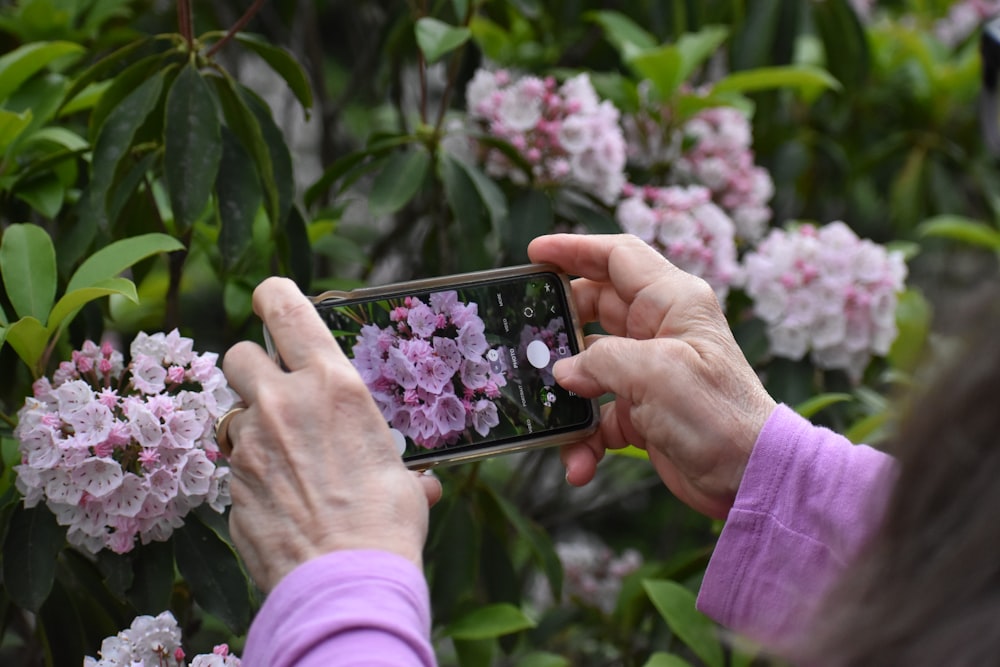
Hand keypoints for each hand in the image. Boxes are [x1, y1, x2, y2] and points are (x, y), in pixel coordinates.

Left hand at [221, 277, 441, 591]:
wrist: (346, 579)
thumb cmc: (386, 524)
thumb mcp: (402, 481)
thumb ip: (402, 471)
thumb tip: (423, 486)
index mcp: (332, 385)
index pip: (284, 308)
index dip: (272, 296)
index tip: (271, 299)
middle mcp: (283, 404)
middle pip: (238, 355)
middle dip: (253, 368)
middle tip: (276, 391)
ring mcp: (250, 445)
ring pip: (232, 414)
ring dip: (252, 426)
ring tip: (284, 457)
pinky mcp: (231, 486)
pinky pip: (234, 467)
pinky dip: (252, 475)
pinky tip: (281, 500)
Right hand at [528, 234, 775, 518]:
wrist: (749, 478)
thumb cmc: (718, 414)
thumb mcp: (655, 374)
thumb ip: (600, 361)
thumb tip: (564, 372)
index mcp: (672, 302)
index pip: (617, 257)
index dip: (575, 249)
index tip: (534, 253)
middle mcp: (659, 330)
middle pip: (594, 309)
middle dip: (560, 328)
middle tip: (527, 340)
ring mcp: (649, 372)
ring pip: (589, 367)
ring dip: (568, 396)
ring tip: (550, 416)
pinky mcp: (642, 412)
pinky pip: (598, 415)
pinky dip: (584, 438)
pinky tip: (579, 463)